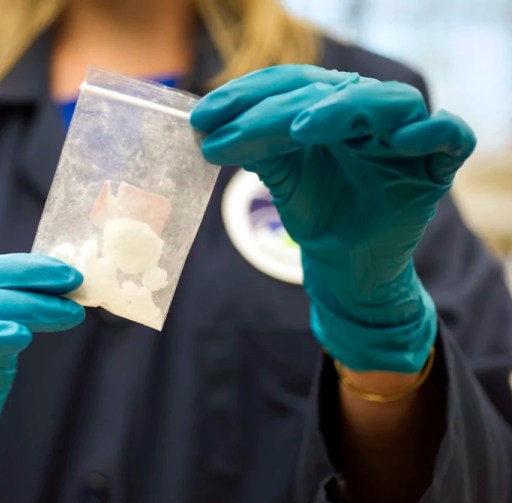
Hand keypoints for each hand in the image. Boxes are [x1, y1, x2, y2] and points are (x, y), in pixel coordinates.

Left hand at [191, 65, 475, 372]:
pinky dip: (432, 129)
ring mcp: (403, 138)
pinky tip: (400, 138)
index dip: (248, 94)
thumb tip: (207, 125)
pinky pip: (449, 135)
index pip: (293, 85)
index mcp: (331, 110)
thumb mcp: (280, 176)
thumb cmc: (317, 216)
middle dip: (274, 108)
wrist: (344, 270)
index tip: (202, 118)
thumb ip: (256, 146)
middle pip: (330, 91)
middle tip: (227, 129)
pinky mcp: (434, 167)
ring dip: (345, 108)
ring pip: (388, 102)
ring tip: (300, 128)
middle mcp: (367, 115)